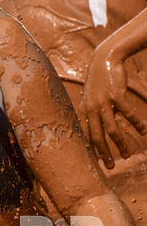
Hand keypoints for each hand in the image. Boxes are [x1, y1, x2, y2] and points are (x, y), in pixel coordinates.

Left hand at [82, 41, 146, 167]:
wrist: (104, 59)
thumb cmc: (99, 81)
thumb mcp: (91, 98)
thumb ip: (94, 114)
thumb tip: (101, 132)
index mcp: (84, 111)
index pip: (86, 136)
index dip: (91, 151)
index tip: (96, 164)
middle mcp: (91, 108)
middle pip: (97, 137)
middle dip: (104, 154)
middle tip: (111, 167)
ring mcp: (103, 102)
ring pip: (112, 130)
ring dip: (121, 144)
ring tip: (128, 154)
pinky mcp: (116, 95)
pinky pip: (127, 114)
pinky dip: (136, 124)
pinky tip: (143, 131)